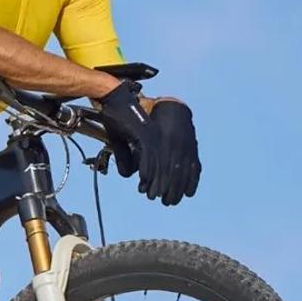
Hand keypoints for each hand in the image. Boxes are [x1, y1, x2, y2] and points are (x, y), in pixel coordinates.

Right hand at [98, 85, 201, 204]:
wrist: (113, 98)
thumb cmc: (119, 117)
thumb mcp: (123, 141)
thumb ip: (127, 158)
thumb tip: (128, 174)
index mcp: (169, 136)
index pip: (187, 161)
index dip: (188, 180)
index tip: (184, 195)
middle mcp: (167, 135)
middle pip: (177, 167)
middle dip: (174, 187)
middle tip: (169, 202)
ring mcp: (157, 133)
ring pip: (164, 164)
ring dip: (159, 183)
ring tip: (154, 196)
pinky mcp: (146, 131)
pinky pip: (150, 154)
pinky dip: (148, 170)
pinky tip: (144, 181)